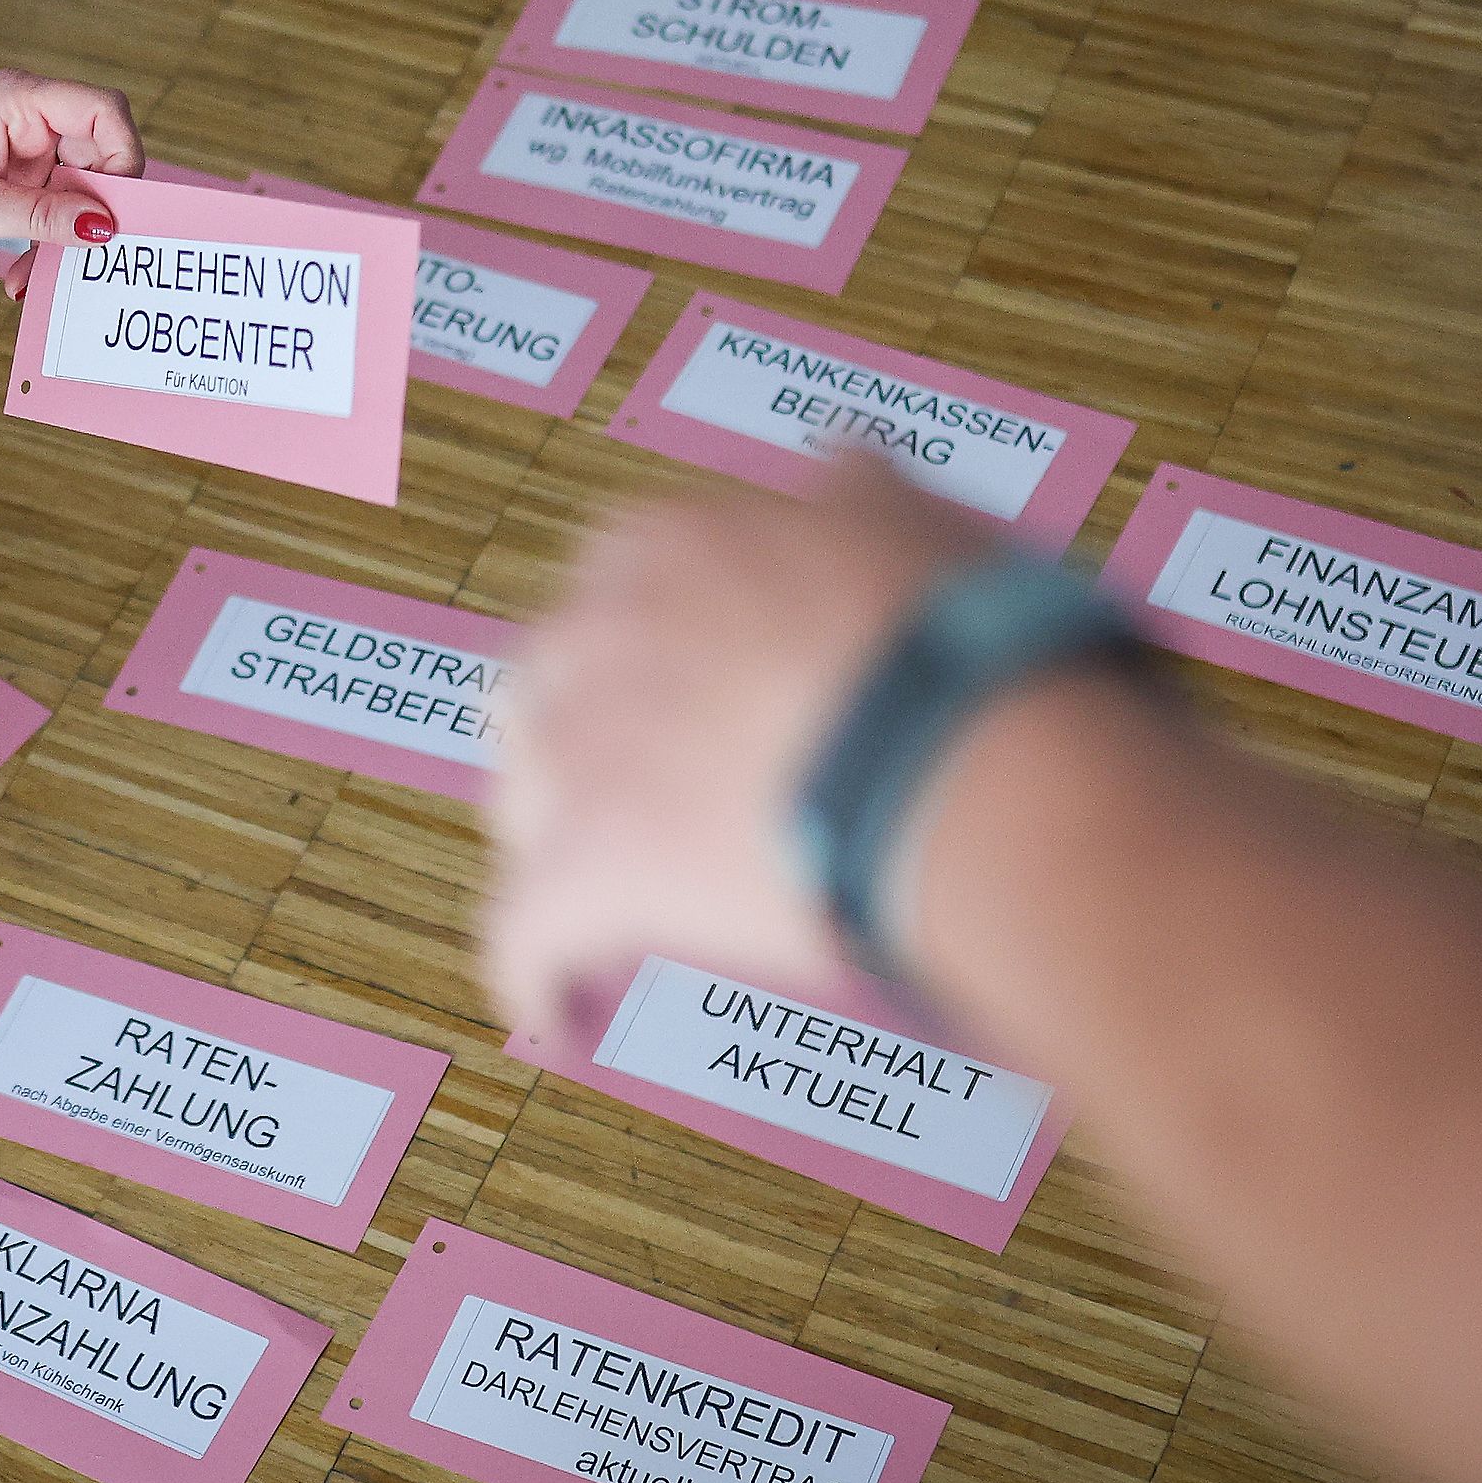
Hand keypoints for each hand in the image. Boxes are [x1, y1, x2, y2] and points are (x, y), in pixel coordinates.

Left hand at [0, 69, 144, 299]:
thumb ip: (40, 216)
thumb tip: (103, 226)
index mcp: (17, 101)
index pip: (104, 110)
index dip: (124, 156)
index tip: (115, 210)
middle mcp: (29, 117)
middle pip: (102, 153)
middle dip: (94, 210)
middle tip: (82, 257)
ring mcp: (25, 147)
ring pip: (81, 189)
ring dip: (66, 237)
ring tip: (34, 277)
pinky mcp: (18, 177)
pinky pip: (54, 207)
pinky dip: (45, 242)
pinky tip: (22, 275)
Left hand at [485, 456, 1005, 1041]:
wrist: (960, 752)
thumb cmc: (957, 639)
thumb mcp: (911, 522)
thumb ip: (856, 496)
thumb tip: (843, 472)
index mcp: (664, 546)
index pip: (611, 590)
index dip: (646, 654)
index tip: (684, 696)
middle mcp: (593, 633)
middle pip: (543, 694)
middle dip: (584, 747)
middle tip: (653, 801)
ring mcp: (576, 752)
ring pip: (523, 807)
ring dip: (558, 848)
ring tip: (616, 900)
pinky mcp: (581, 870)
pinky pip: (521, 934)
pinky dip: (534, 971)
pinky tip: (559, 1010)